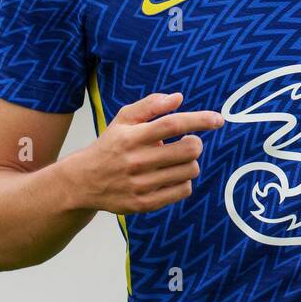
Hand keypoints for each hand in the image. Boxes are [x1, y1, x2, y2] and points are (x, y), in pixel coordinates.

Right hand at [69, 92, 222, 214]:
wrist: (83, 181)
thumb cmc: (110, 145)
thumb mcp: (123, 120)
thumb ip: (150, 105)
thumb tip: (178, 98)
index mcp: (131, 136)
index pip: (172, 124)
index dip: (199, 120)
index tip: (218, 119)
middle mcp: (135, 161)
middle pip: (187, 150)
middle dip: (195, 144)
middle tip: (188, 143)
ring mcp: (139, 184)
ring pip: (189, 171)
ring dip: (190, 163)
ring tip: (176, 160)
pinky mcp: (143, 203)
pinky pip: (182, 191)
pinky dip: (184, 181)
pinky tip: (172, 176)